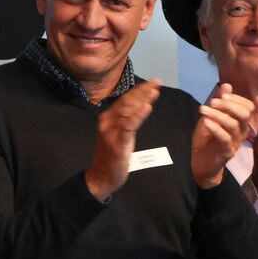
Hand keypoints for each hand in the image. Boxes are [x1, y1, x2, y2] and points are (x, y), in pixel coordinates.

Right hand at [86, 79, 160, 200]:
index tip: (153, 82)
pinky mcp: (117, 143)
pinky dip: (138, 115)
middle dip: (143, 91)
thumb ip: (126, 122)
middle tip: (157, 82)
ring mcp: (112, 132)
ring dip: (141, 99)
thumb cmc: (112, 156)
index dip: (139, 90)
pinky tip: (147, 108)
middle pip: (127, 101)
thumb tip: (139, 108)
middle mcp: (108, 121)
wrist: (100, 177)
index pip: (125, 99)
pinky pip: (128, 126)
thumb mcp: (118, 135)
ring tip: (154, 91)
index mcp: (108, 118)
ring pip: (127, 110)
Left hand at [191, 83, 253, 188]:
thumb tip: (227, 85)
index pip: (248, 107)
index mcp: (240, 122)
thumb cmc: (206, 139)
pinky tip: (205, 122)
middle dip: (229, 105)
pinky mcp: (227, 152)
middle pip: (245, 114)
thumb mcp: (210, 117)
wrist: (197, 162)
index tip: (221, 96)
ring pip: (233, 125)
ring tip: (202, 110)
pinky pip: (225, 138)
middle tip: (212, 102)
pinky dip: (215, 128)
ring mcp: (235, 142)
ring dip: (217, 114)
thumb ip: (219, 103)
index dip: (237, 99)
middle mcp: (242, 132)